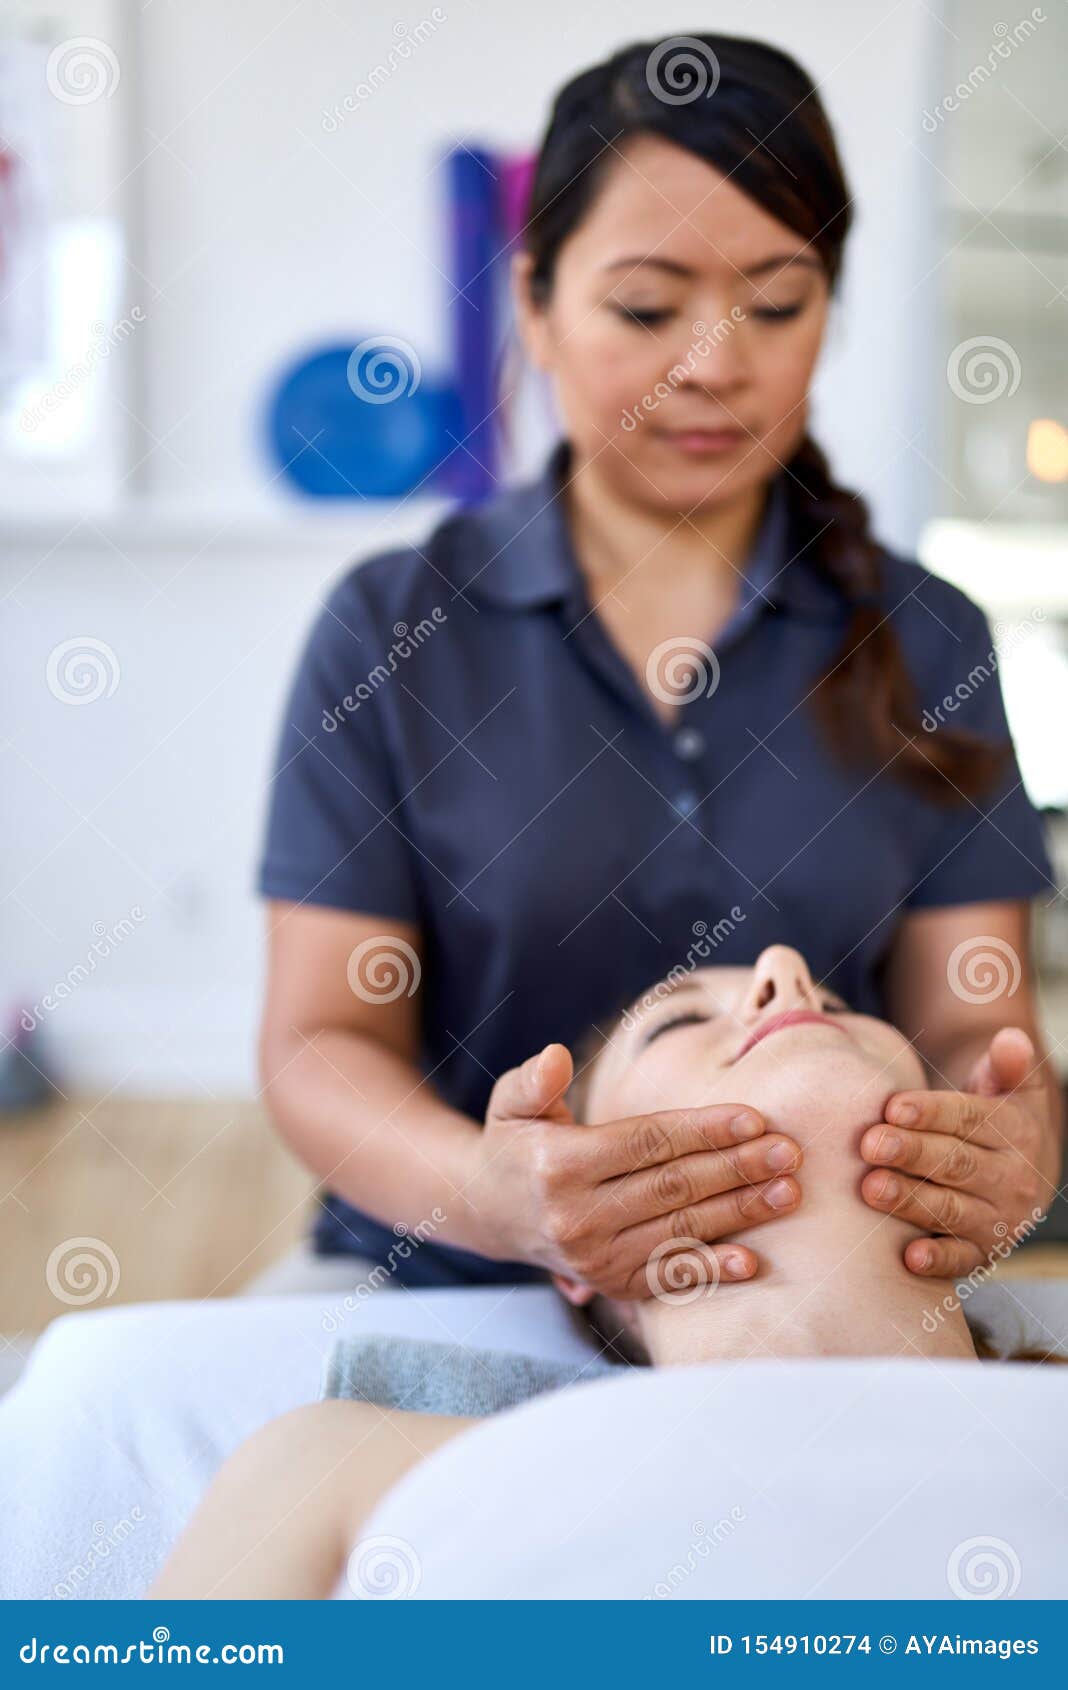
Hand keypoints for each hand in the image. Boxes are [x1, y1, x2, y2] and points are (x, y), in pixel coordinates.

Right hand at [468, 1042, 801, 1298]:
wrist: (489, 1213)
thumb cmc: (514, 1144)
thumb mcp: (511, 1102)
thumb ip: (534, 1080)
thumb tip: (554, 1057)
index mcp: (559, 1165)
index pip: (647, 1143)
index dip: (704, 1130)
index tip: (755, 1117)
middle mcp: (576, 1218)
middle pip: (673, 1187)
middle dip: (737, 1168)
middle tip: (789, 1152)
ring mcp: (595, 1259)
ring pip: (680, 1230)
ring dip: (740, 1213)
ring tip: (788, 1193)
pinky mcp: (611, 1285)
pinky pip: (669, 1277)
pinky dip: (711, 1270)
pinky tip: (753, 1260)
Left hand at [859, 1027, 1056, 1277]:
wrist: (1028, 1177)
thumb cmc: (1001, 1123)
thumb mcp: (1014, 1089)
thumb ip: (1008, 1065)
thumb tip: (1011, 1039)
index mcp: (1015, 1132)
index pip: (971, 1119)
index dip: (931, 1113)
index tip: (892, 1107)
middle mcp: (1011, 1178)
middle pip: (957, 1163)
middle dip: (912, 1154)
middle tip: (869, 1144)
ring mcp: (997, 1219)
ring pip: (952, 1209)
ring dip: (911, 1201)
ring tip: (871, 1188)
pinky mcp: (983, 1253)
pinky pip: (961, 1260)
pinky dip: (938, 1261)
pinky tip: (909, 1258)